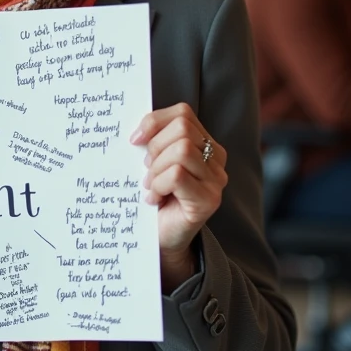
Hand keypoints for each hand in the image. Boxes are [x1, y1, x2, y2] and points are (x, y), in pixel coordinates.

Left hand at [131, 104, 227, 287]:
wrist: (160, 238)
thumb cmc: (154, 196)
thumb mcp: (152, 161)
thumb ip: (152, 140)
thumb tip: (136, 130)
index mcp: (204, 143)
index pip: (183, 112)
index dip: (154, 121)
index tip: (135, 140)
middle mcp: (216, 159)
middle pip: (182, 128)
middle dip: (154, 148)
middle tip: (146, 171)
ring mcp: (216, 180)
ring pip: (180, 150)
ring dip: (156, 169)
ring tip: (151, 186)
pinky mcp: (209, 200)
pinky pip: (177, 175)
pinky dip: (158, 185)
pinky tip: (154, 199)